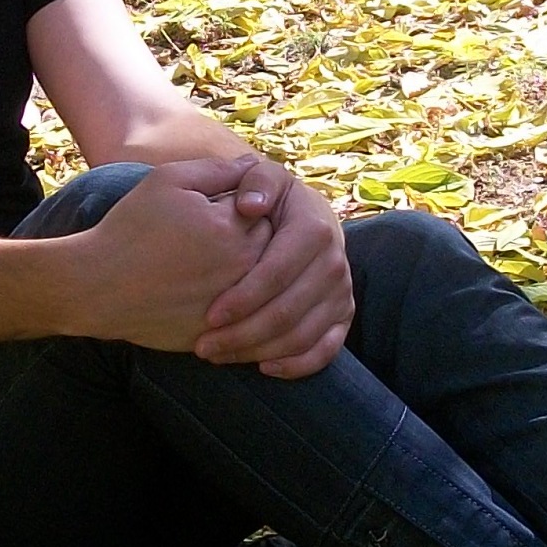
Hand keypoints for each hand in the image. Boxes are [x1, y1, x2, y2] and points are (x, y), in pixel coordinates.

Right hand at [76, 157, 273, 352]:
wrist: (97, 287)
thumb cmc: (129, 228)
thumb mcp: (167, 181)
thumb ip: (217, 170)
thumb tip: (252, 163)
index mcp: (233, 228)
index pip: (264, 211)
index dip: (240, 208)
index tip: (215, 212)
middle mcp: (242, 270)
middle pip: (268, 249)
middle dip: (247, 240)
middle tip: (208, 240)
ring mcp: (234, 307)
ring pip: (258, 286)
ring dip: (243, 275)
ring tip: (200, 266)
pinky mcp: (221, 335)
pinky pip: (243, 318)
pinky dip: (232, 308)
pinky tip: (196, 294)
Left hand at [194, 160, 351, 379]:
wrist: (304, 216)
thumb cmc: (271, 199)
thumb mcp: (263, 178)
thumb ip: (255, 181)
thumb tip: (248, 205)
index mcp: (314, 229)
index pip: (276, 274)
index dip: (242, 299)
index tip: (208, 316)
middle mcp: (336, 263)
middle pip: (287, 312)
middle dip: (242, 334)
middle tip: (203, 347)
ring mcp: (342, 292)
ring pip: (302, 336)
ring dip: (257, 352)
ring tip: (218, 355)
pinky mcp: (344, 315)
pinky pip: (326, 350)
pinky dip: (297, 365)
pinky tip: (263, 368)